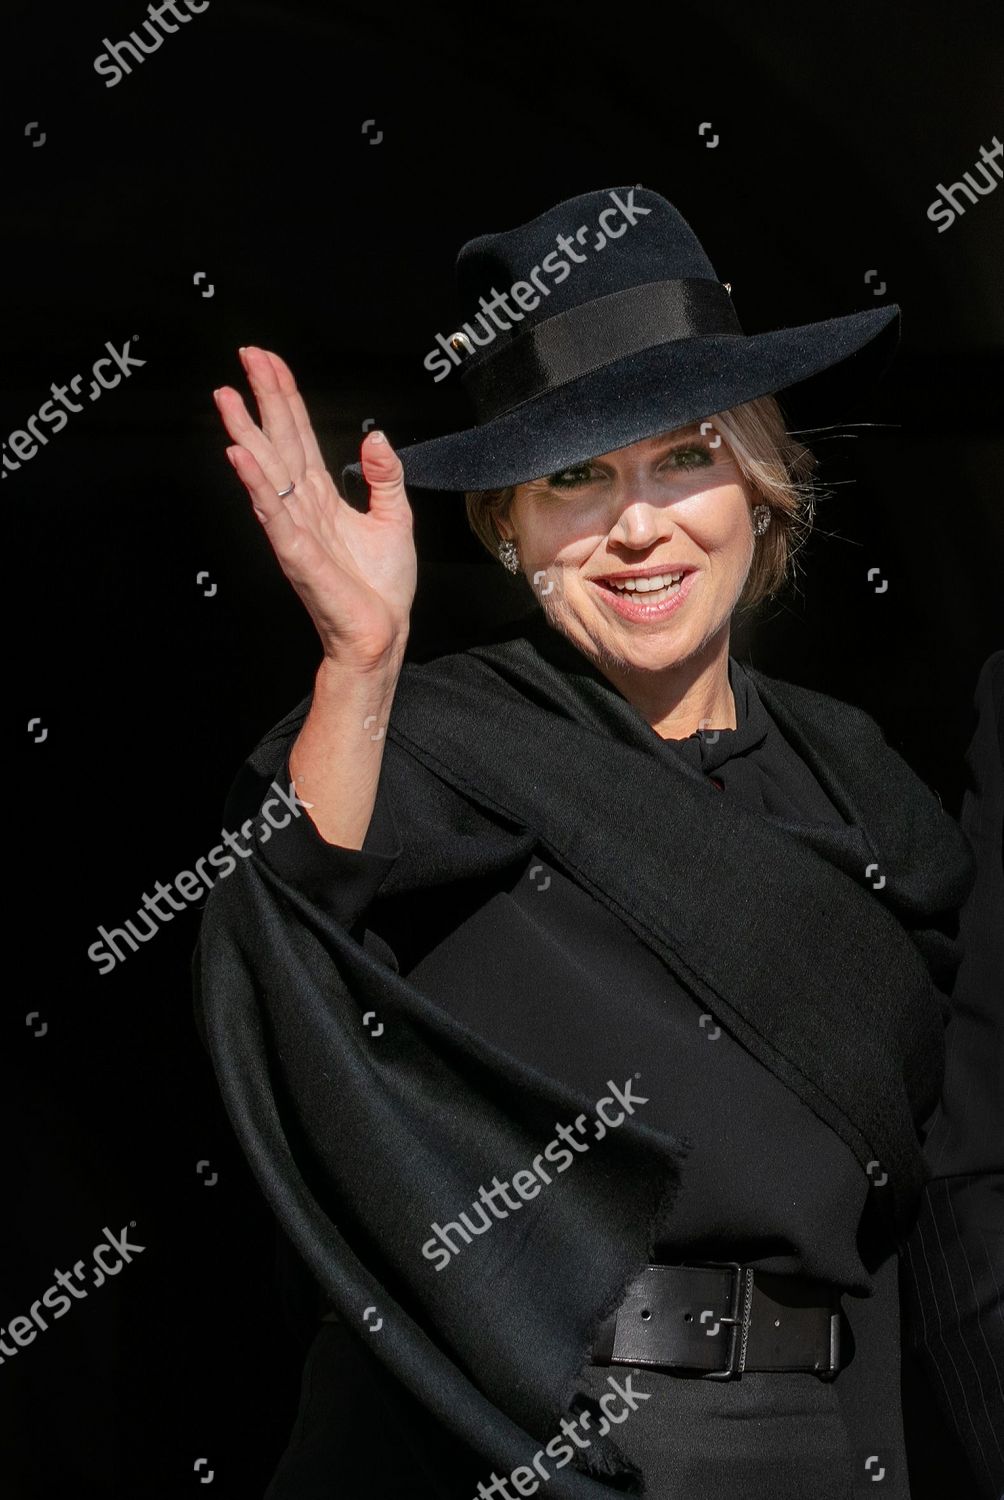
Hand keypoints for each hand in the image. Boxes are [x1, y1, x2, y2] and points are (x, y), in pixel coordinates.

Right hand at [213, 347, 416, 669]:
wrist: (381, 634)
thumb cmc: (381, 588)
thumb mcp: (394, 517)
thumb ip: (384, 476)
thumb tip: (376, 437)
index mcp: (321, 497)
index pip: (299, 435)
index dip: (284, 396)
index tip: (269, 361)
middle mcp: (302, 507)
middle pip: (278, 442)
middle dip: (261, 398)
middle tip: (244, 357)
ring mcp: (295, 529)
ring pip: (267, 472)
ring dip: (246, 433)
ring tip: (227, 398)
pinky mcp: (298, 555)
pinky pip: (274, 513)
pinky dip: (256, 484)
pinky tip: (241, 456)